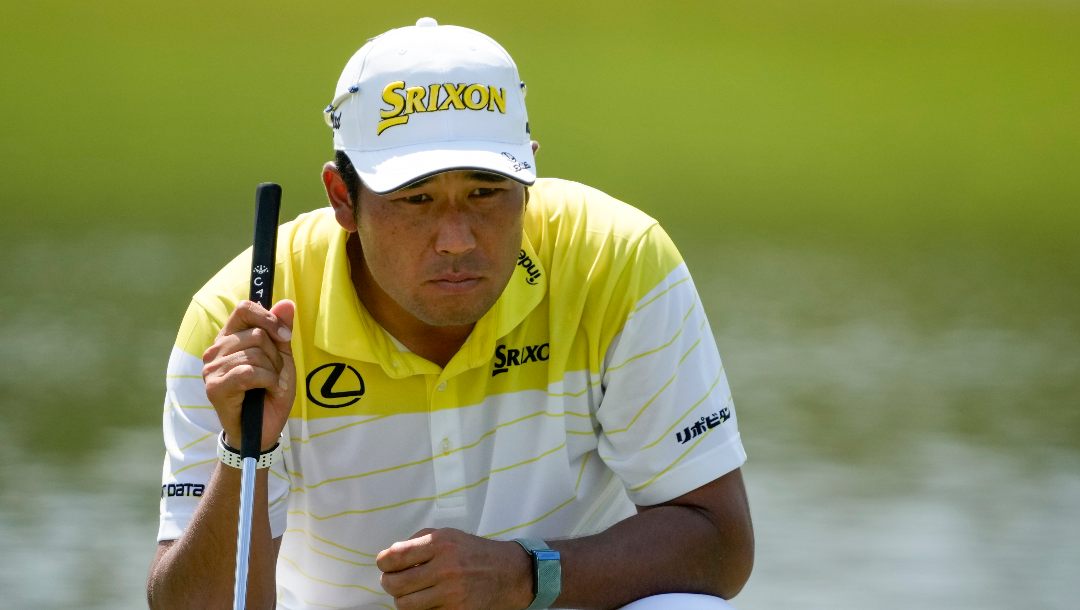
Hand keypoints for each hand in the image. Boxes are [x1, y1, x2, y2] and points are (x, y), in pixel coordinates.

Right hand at [202, 299, 295, 450]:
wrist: (264, 429)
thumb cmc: (270, 393)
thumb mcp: (282, 358)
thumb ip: (281, 331)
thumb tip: (286, 303)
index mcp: (230, 337)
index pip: (244, 309)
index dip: (268, 318)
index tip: (284, 336)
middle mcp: (216, 349)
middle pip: (257, 335)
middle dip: (276, 356)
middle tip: (275, 374)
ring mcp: (212, 368)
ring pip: (255, 354)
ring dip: (273, 372)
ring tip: (270, 385)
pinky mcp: (214, 386)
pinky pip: (249, 372)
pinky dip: (267, 381)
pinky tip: (267, 391)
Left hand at [377, 528, 532, 609]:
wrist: (510, 573)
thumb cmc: (475, 552)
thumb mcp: (450, 535)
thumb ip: (420, 541)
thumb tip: (391, 555)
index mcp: (441, 544)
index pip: (395, 556)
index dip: (383, 562)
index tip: (385, 564)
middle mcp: (445, 568)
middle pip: (395, 584)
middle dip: (389, 583)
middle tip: (394, 581)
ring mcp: (451, 593)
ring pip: (405, 604)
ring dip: (403, 599)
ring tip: (411, 592)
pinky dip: (422, 609)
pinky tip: (428, 600)